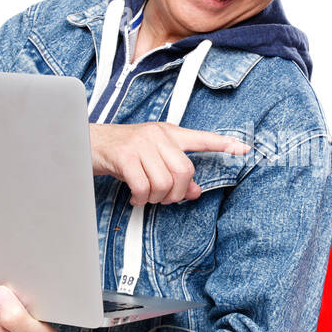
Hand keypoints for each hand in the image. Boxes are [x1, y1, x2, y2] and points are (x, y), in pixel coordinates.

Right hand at [89, 122, 249, 205]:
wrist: (87, 142)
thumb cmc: (122, 152)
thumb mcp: (151, 159)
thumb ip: (174, 173)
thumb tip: (195, 191)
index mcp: (168, 133)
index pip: (201, 138)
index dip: (224, 144)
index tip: (244, 149)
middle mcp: (157, 135)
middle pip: (184, 171)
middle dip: (177, 193)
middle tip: (165, 199)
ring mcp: (141, 144)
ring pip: (164, 183)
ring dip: (156, 198)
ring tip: (146, 197)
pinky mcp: (125, 156)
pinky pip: (144, 187)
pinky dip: (141, 198)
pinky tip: (135, 197)